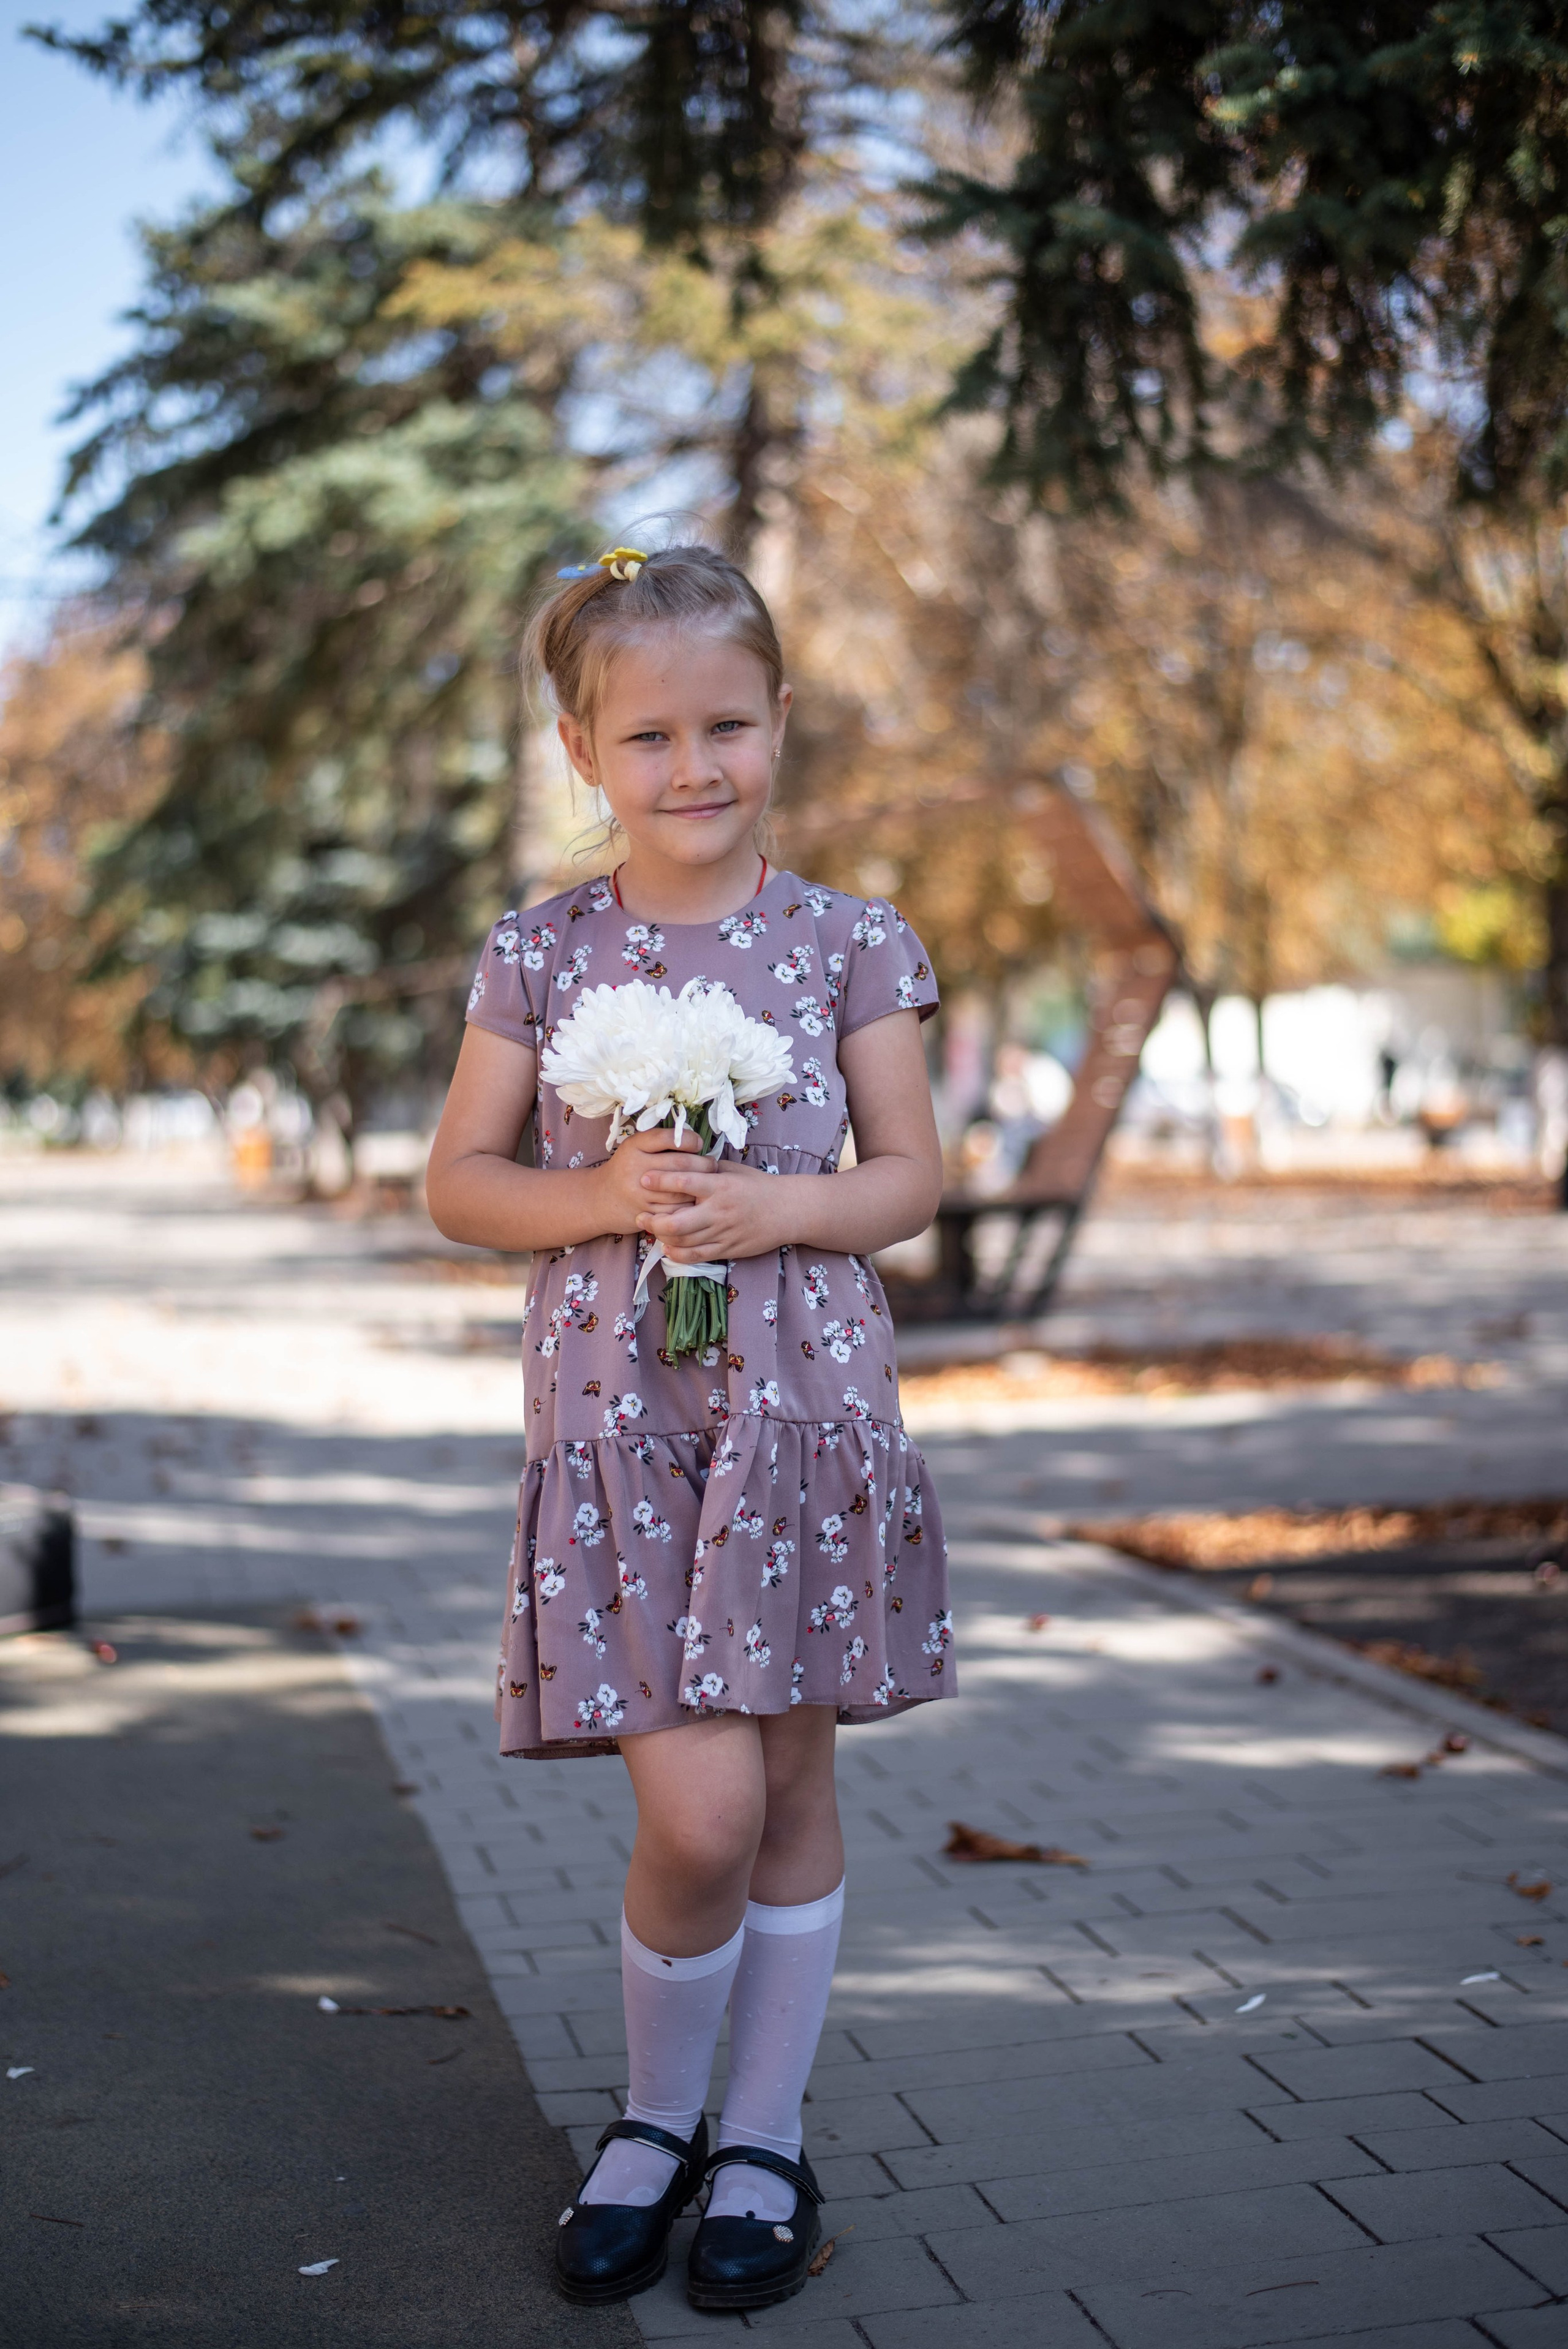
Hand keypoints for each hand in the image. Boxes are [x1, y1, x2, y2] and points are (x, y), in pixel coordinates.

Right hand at [588, 1126, 706, 1235]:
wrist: (600, 1199)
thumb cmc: (627, 1169)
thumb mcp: (636, 1148)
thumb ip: (660, 1141)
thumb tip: (697, 1141)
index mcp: (634, 1146)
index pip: (668, 1138)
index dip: (689, 1139)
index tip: (698, 1143)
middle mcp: (634, 1167)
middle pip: (679, 1164)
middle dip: (703, 1164)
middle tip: (712, 1164)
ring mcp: (639, 1193)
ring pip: (681, 1189)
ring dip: (700, 1186)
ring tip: (708, 1181)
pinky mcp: (645, 1213)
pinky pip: (676, 1210)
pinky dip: (690, 1205)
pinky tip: (695, 1199)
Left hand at [636, 1160, 791, 1263]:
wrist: (788, 1210)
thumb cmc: (758, 1186)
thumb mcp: (733, 1170)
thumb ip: (707, 1169)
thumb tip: (679, 1159)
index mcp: (721, 1186)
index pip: (685, 1183)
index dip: (661, 1181)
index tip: (643, 1178)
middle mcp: (720, 1211)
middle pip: (677, 1222)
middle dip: (653, 1221)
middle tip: (640, 1216)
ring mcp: (724, 1232)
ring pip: (684, 1241)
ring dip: (662, 1237)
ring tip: (650, 1229)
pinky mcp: (728, 1249)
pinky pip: (697, 1255)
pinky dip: (679, 1254)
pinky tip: (668, 1248)